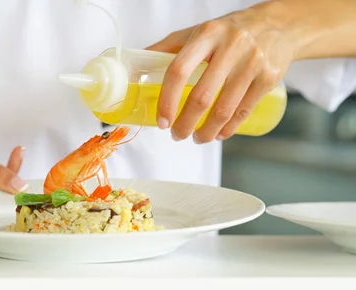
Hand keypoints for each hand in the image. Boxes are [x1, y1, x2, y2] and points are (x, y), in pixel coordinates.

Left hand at [147, 2, 294, 143]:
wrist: (278, 25)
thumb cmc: (229, 32)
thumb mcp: (198, 32)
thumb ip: (167, 48)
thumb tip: (136, 69)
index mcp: (206, 34)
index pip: (178, 71)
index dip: (167, 101)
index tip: (162, 121)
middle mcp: (231, 46)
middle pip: (201, 97)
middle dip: (185, 124)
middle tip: (177, 135)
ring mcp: (253, 62)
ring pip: (224, 109)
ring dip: (206, 132)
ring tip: (196, 138)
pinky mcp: (269, 77)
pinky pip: (244, 111)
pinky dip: (228, 129)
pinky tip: (218, 134)